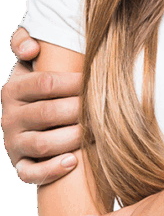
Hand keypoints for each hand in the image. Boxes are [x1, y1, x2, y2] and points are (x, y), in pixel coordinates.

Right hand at [1, 28, 81, 183]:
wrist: (33, 121)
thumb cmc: (43, 89)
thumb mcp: (30, 62)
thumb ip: (24, 41)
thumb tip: (31, 48)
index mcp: (12, 89)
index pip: (45, 83)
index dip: (74, 83)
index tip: (94, 82)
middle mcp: (8, 117)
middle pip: (47, 113)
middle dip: (78, 111)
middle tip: (101, 110)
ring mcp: (13, 143)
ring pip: (42, 144)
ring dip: (71, 139)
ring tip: (93, 134)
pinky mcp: (20, 165)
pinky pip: (30, 173)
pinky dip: (52, 170)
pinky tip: (72, 162)